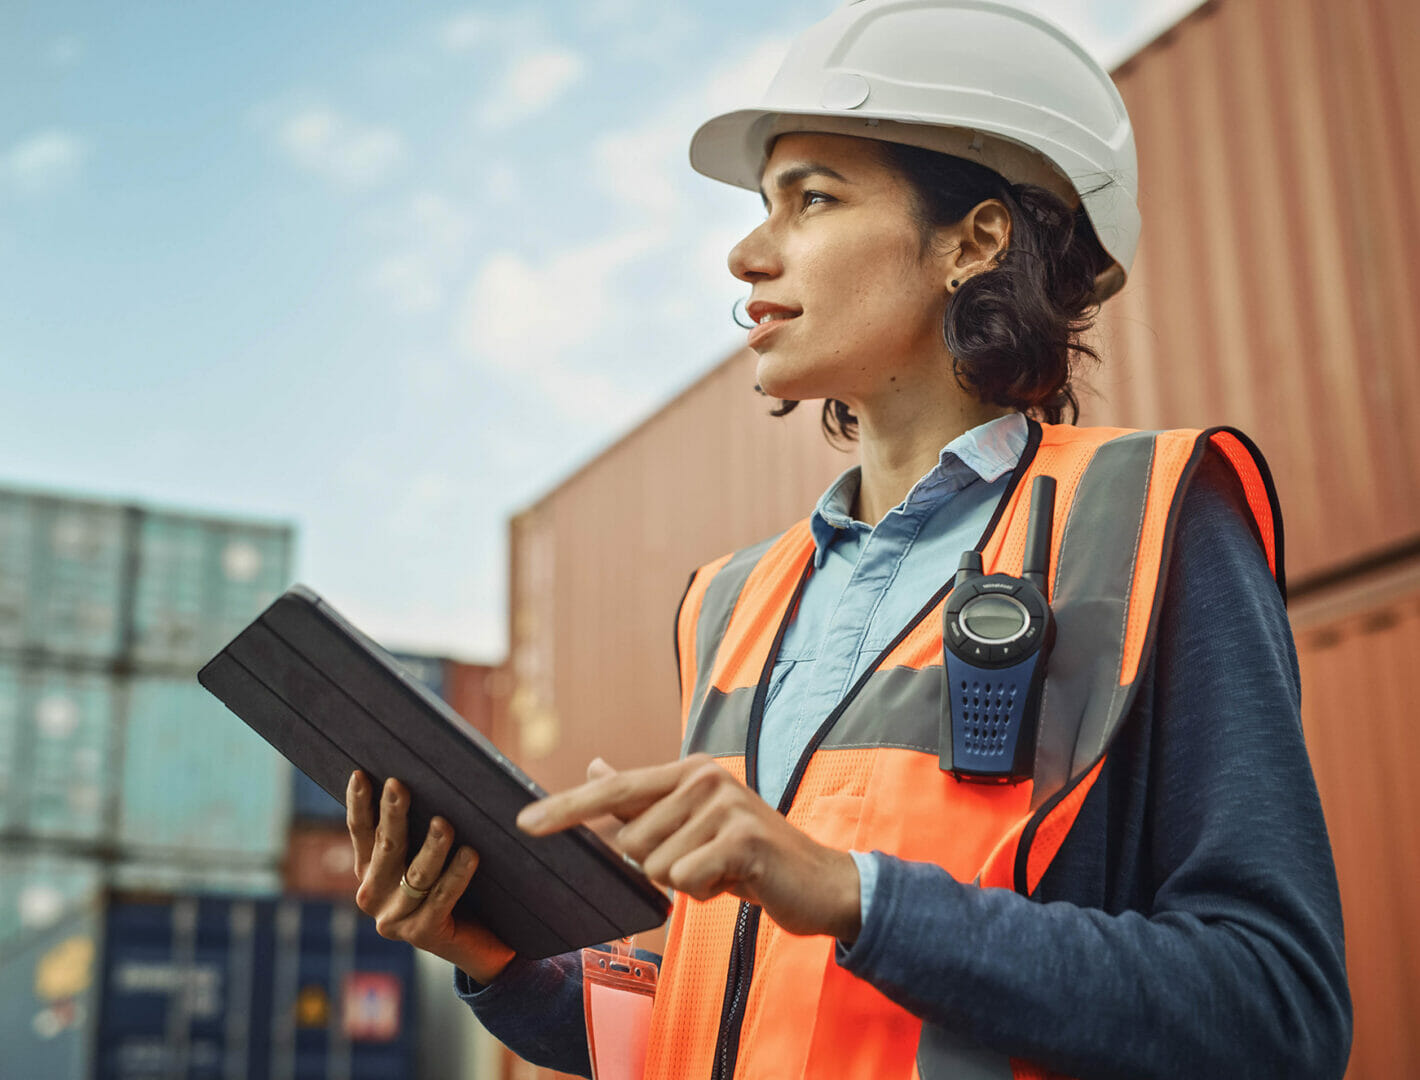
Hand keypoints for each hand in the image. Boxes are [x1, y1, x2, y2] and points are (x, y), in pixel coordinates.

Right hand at [346, 770, 515, 983]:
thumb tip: (433, 779)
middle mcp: (373, 896)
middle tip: (398, 785)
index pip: (361, 831)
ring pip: (416, 874)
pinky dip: (456, 876)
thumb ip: (422, 826)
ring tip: (445, 823)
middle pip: (386, 848)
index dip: (358, 804)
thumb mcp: (432, 855)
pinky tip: (471, 855)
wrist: (481, 943)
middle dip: (392, 815)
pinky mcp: (422, 935)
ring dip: (431, 847)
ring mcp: (395, 919)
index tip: (360, 774)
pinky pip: (442, 898)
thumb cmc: (459, 886)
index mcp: (370, 871)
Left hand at [517, 754, 861, 941]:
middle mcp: (704, 777)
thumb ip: (642, 799)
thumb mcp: (693, 823)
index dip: (566, 809)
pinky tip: (738, 883)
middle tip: (706, 863)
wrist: (820, 883)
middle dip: (660, 867)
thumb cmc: (749, 857)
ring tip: (724, 871)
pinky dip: (706, 894)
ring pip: (657, 866)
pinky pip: (685, 881)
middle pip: (632, 842)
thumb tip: (593, 765)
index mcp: (688, 771)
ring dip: (687, 883)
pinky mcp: (741, 837)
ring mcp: (725, 804)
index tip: (524, 824)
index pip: (614, 790)